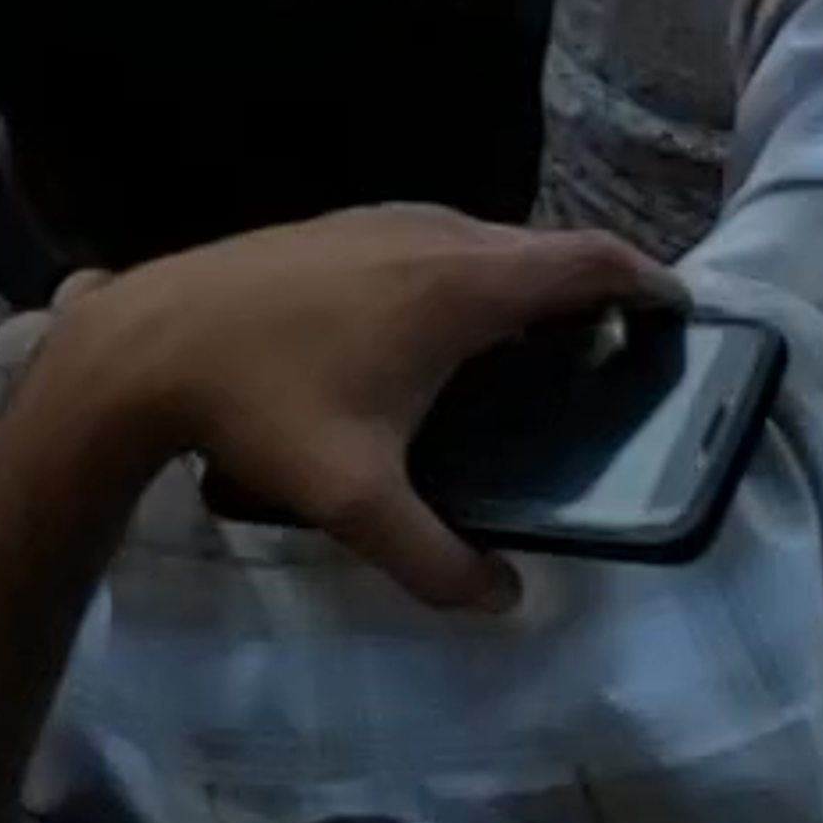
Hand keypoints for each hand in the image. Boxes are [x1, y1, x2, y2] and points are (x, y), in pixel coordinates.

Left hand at [53, 206, 673, 622]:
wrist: (141, 342)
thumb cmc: (260, 410)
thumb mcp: (354, 501)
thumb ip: (435, 560)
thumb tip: (501, 602)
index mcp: (457, 283)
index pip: (583, 260)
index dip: (643, 279)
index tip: (681, 311)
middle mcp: (428, 232)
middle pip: (539, 246)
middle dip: (590, 285)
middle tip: (622, 344)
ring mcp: (375, 220)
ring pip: (481, 237)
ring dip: (525, 276)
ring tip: (548, 338)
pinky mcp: (332, 226)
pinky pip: (433, 238)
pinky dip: (470, 269)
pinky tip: (447, 326)